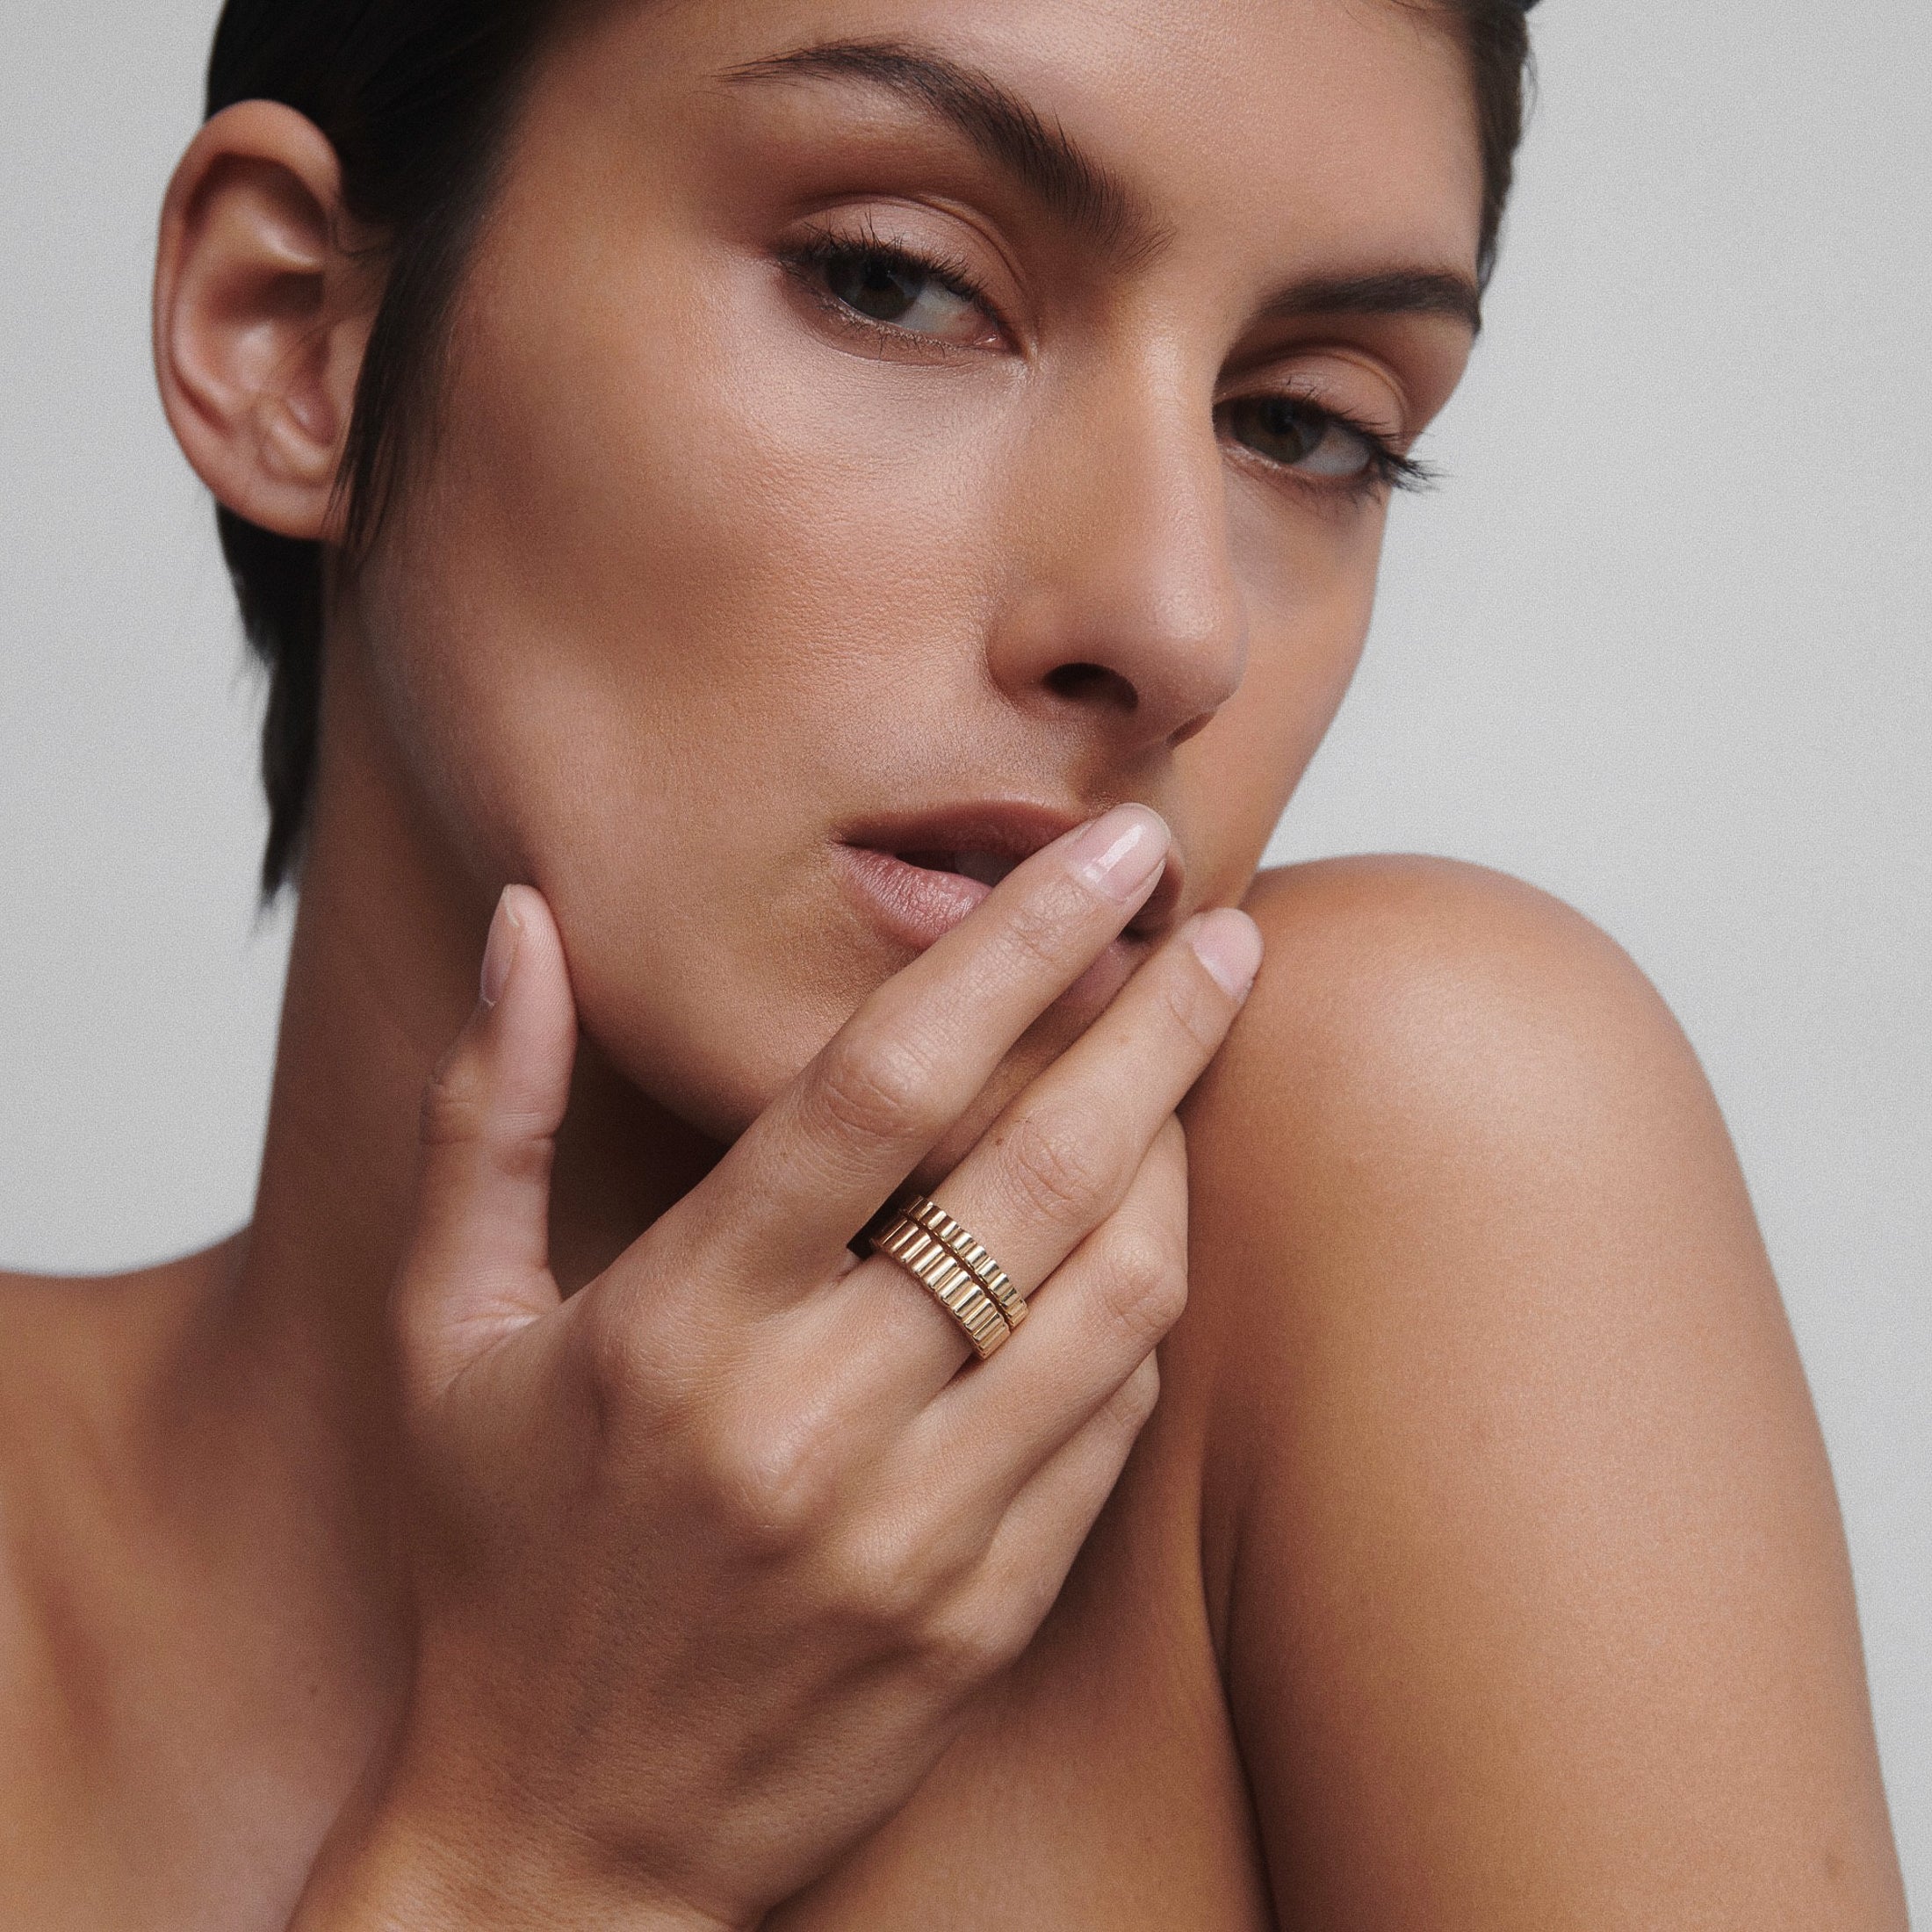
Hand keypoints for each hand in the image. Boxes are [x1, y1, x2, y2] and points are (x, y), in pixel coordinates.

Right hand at [290, 806, 1261, 1930]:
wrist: (562, 1849)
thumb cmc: (496, 1565)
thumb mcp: (442, 1331)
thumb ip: (484, 1110)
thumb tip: (529, 922)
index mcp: (678, 1326)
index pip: (880, 1083)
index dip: (1012, 945)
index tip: (1109, 858)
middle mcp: (810, 1424)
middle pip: (1045, 1170)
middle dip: (1160, 1023)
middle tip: (1225, 927)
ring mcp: (916, 1533)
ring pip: (1121, 1292)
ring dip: (1178, 1154)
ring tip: (1192, 1064)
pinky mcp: (985, 1616)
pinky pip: (1114, 1419)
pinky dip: (1139, 1304)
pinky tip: (1134, 1236)